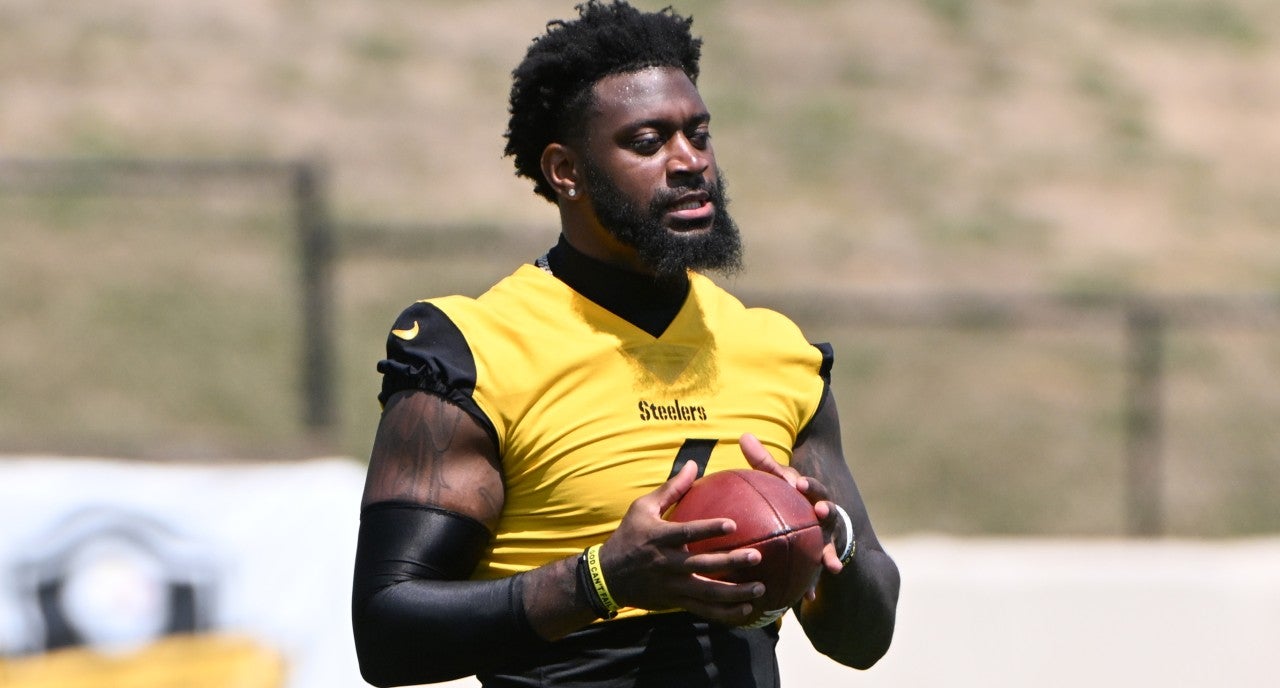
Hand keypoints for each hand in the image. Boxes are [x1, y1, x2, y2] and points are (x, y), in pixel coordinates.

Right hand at [598, 460, 765, 624]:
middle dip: (730, 562)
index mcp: (659, 538)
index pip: (686, 533)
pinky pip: (704, 610)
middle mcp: (667, 563)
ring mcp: (673, 586)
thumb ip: (671, 489)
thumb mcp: (642, 508)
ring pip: (707, 593)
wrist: (608, 577)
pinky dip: (726, 614)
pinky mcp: (676, 602)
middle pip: (702, 565)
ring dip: (735, 593)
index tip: (732, 525)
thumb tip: (694, 464)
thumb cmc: (629, 536)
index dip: (709, 529)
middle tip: (756, 555)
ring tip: (760, 587)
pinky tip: (747, 609)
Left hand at [739, 434, 846, 584]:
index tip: (797, 483)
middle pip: (829, 511)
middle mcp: (825, 514)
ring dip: (830, 552)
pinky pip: (820, 572)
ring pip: (832, 544)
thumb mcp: (780, 483)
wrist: (822, 525)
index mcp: (811, 494)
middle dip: (827, 510)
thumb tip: (744, 434)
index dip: (805, 483)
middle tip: (821, 510)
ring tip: (830, 564)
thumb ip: (764, 463)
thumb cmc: (794, 500)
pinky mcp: (827, 558)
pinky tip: (807, 598)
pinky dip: (815, 584)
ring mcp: (830, 537)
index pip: (808, 486)